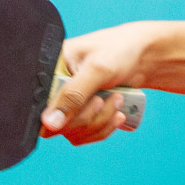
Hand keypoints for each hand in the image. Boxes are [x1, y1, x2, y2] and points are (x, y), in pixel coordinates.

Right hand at [41, 21, 156, 145]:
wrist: (147, 56)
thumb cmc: (122, 50)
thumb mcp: (97, 69)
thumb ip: (73, 95)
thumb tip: (49, 123)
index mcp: (50, 68)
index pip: (37, 104)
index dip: (58, 113)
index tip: (86, 104)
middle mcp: (55, 87)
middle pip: (55, 124)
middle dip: (87, 116)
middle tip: (104, 99)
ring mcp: (69, 102)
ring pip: (72, 132)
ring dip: (99, 122)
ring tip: (117, 101)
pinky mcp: (83, 113)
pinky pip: (85, 134)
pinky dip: (103, 128)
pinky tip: (118, 115)